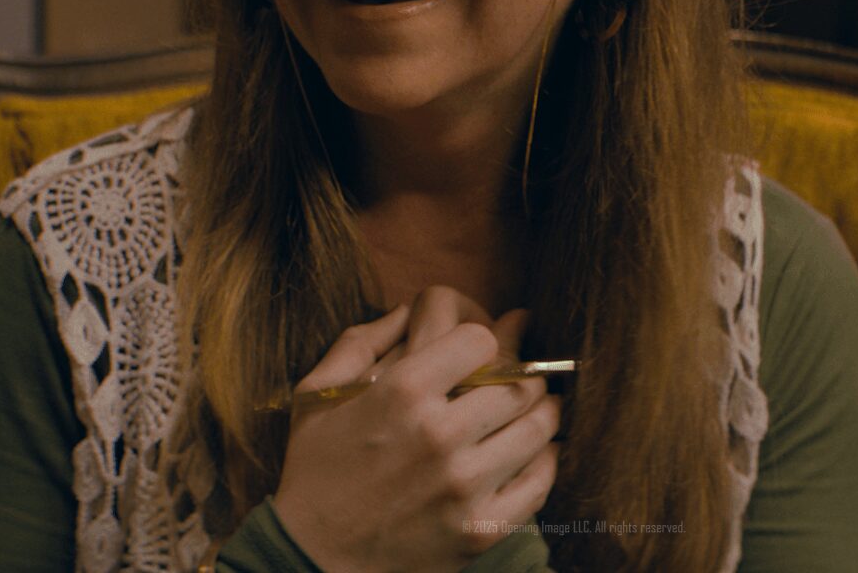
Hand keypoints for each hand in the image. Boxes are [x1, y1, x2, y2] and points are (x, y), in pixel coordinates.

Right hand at [271, 289, 559, 572]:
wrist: (312, 559)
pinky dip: (545, 461)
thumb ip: (360, 341)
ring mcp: (465, 485)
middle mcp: (440, 434)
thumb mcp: (316, 395)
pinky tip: (534, 453)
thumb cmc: (314, 472)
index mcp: (402, 392)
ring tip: (535, 409)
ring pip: (539, 427)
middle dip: (522, 375)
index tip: (483, 351)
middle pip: (519, 383)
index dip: (484, 340)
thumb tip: (407, 309)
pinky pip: (540, 481)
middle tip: (520, 377)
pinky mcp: (482, 528)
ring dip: (542, 412)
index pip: (480, 340)